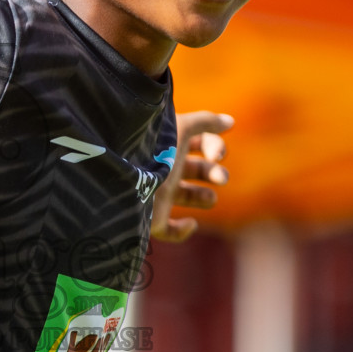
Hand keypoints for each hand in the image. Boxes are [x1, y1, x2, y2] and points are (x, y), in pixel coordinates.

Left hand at [150, 111, 233, 242]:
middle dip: (214, 172)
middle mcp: (164, 168)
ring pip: (185, 195)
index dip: (215, 145)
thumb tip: (229, 121)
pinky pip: (168, 230)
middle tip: (220, 178)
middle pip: (196, 168)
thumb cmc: (152, 152)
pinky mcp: (152, 219)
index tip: (217, 155)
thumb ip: (205, 122)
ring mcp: (158, 194)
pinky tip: (191, 223)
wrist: (123, 182)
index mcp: (170, 144)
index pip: (200, 142)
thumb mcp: (180, 129)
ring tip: (210, 198)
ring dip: (205, 197)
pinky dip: (182, 230)